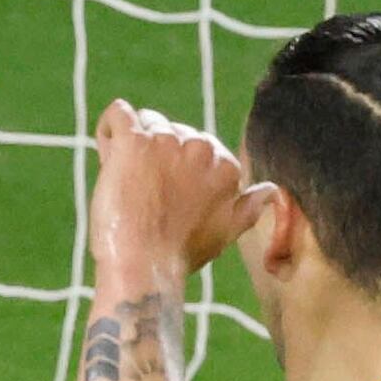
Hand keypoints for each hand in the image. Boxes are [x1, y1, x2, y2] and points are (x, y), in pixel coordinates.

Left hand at [86, 102, 277, 292]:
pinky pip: (118, 113)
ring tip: (124, 182)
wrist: (143, 267)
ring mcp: (167, 141)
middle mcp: (201, 147)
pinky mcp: (135, 142)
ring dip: (132, 146)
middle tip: (142, 195)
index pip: (196, 146)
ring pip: (145, 122)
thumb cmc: (179, 254)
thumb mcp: (226, 233)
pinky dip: (108, 128)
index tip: (163, 196)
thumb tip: (271, 191)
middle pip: (170, 130)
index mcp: (225, 166)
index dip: (173, 167)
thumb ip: (249, 208)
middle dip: (153, 155)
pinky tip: (108, 152)